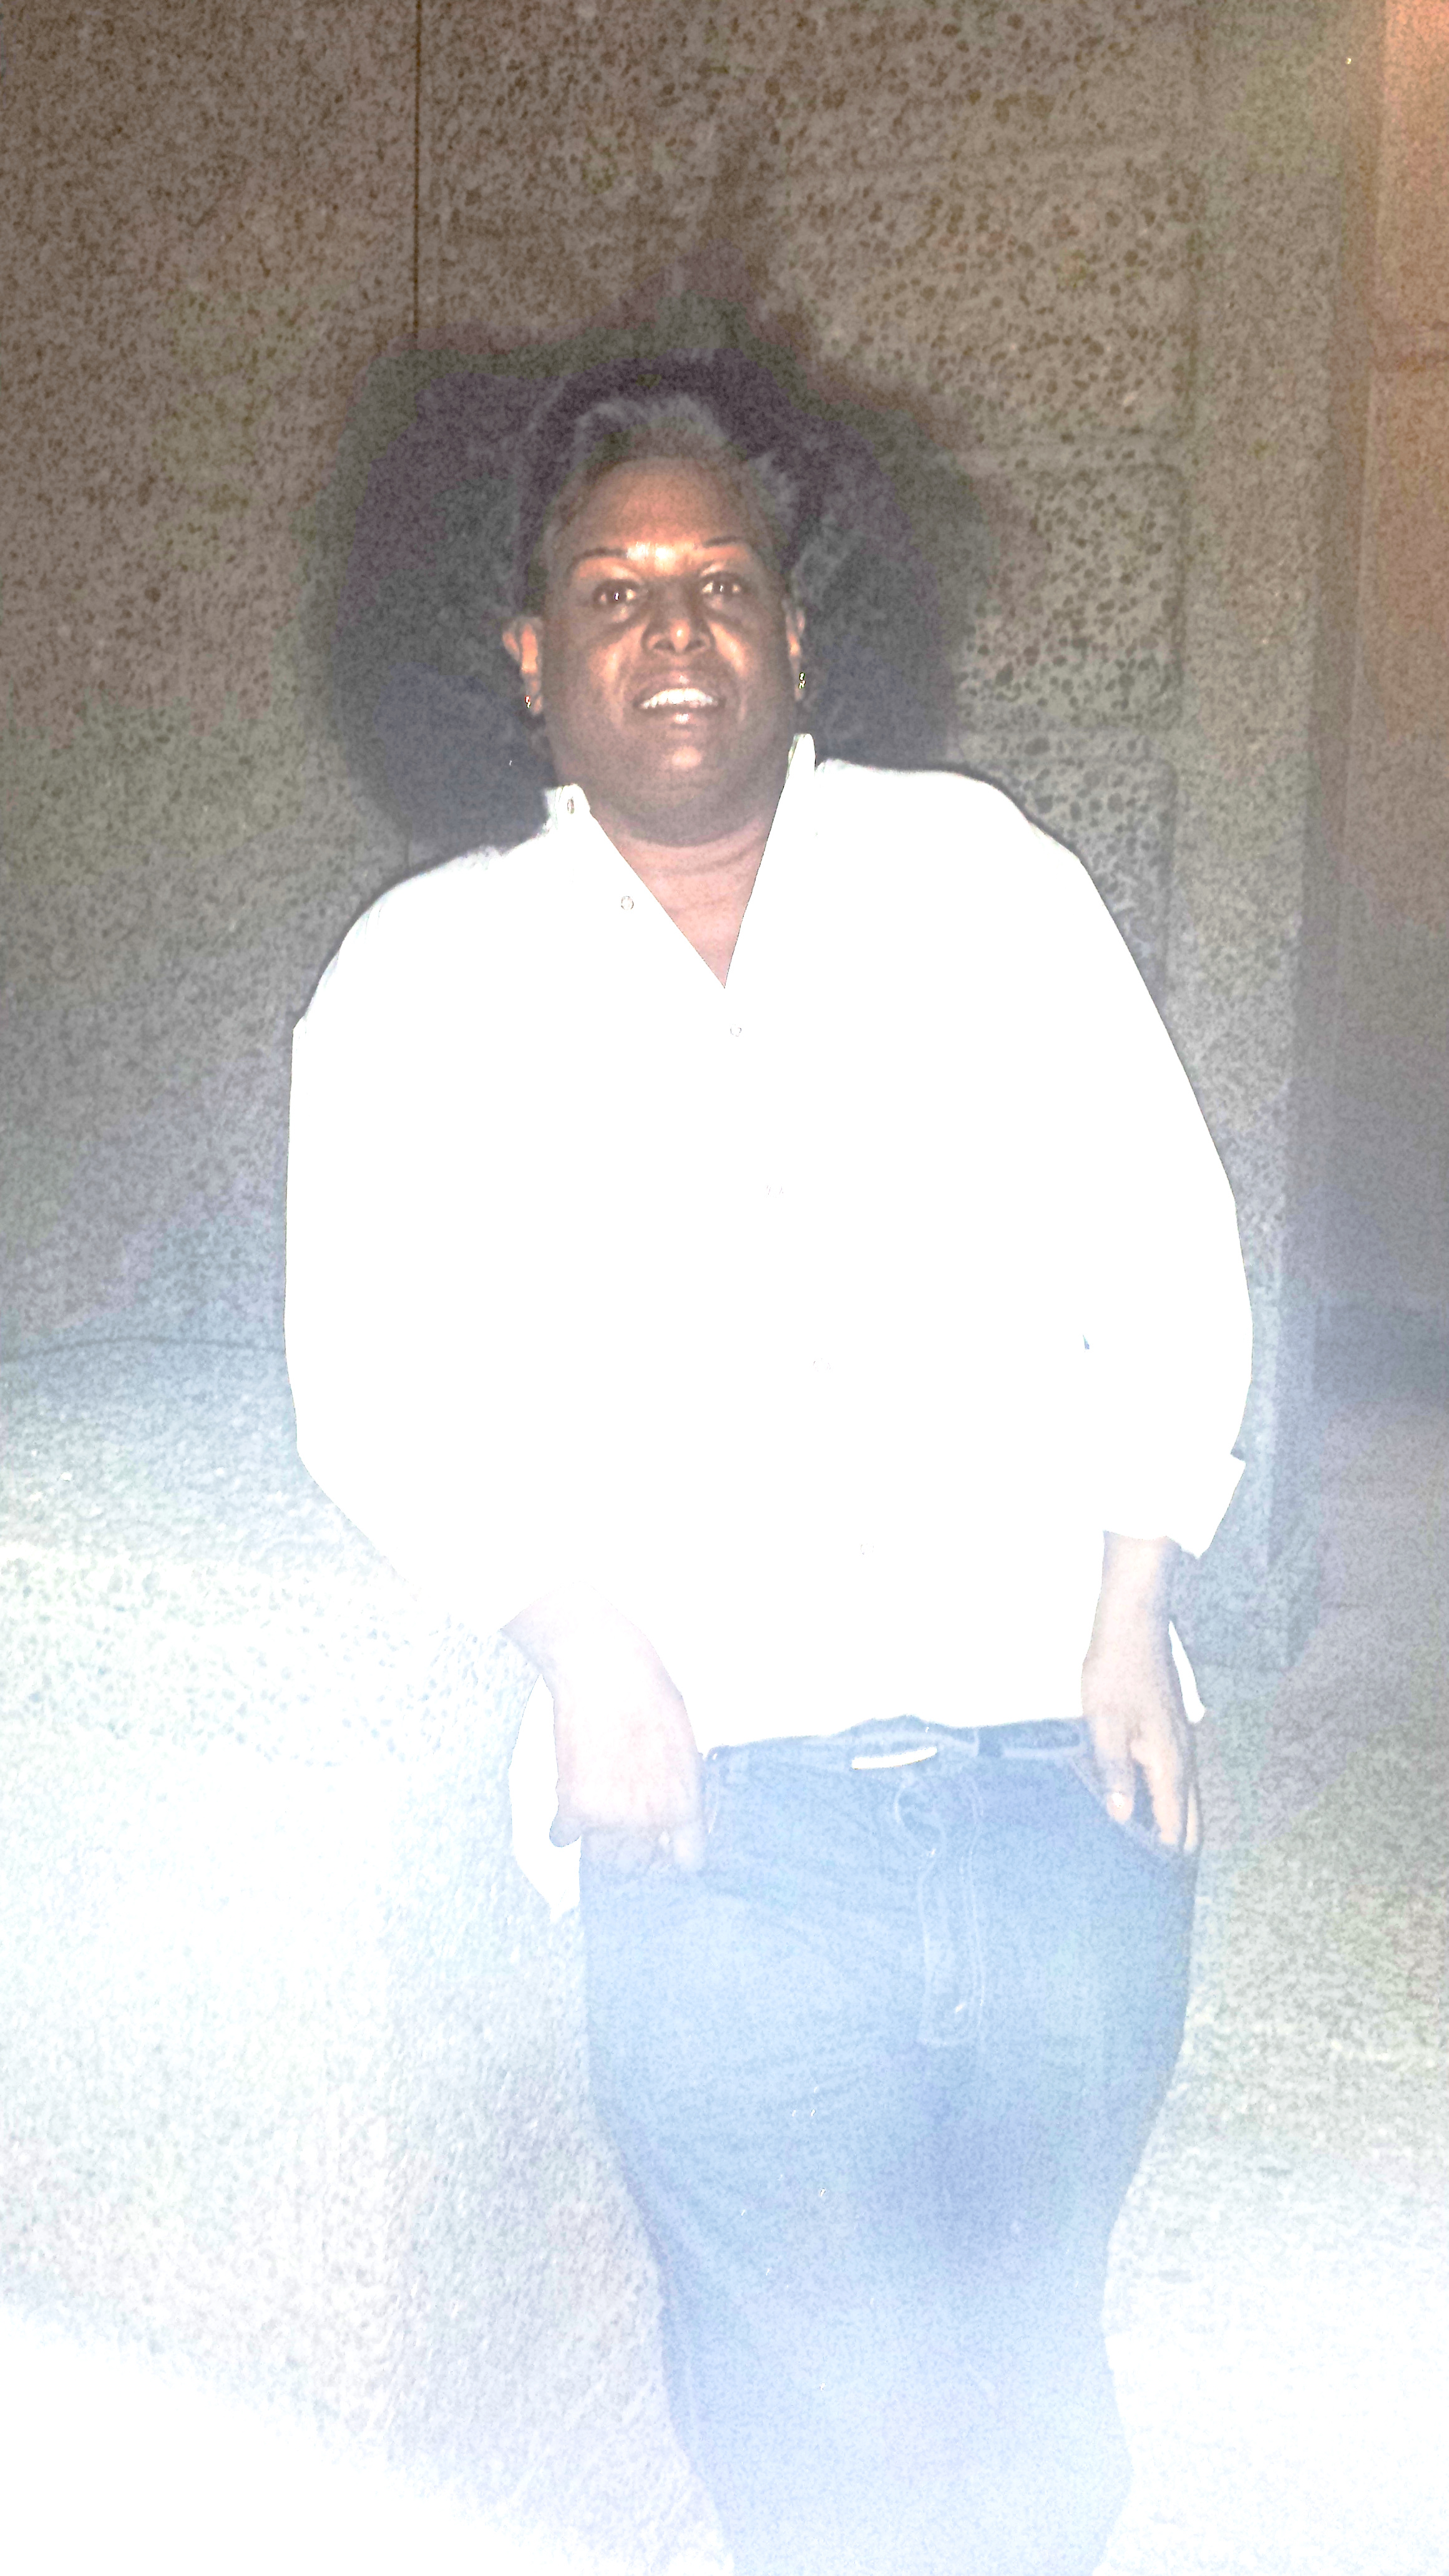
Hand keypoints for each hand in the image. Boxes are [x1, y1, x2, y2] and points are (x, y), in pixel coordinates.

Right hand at [504, 1588, 704, 1873]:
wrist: (602, 1669)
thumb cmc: (646, 1692)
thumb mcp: (683, 1742)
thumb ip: (679, 1785)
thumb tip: (673, 1810)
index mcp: (684, 1801)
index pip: (688, 1860)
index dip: (674, 1855)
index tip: (664, 1848)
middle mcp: (650, 1819)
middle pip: (639, 1864)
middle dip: (633, 1849)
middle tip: (623, 1821)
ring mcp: (611, 1817)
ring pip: (601, 1857)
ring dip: (599, 1840)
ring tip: (598, 1809)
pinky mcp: (574, 1806)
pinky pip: (562, 1839)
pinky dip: (563, 1825)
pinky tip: (570, 1801)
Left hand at [1080, 1534, 1199, 1853]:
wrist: (1133, 1625)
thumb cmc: (1115, 1673)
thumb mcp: (1104, 1724)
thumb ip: (1114, 1772)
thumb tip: (1121, 1818)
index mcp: (1170, 1764)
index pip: (1175, 1826)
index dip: (1163, 1856)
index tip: (1147, 1885)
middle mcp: (1186, 1759)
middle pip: (1191, 1819)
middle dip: (1176, 1849)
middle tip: (1151, 1880)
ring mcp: (1183, 1745)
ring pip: (1188, 1799)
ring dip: (1173, 1824)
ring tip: (1148, 1851)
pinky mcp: (1174, 1732)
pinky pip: (1179, 1779)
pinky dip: (1169, 1800)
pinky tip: (1145, 1804)